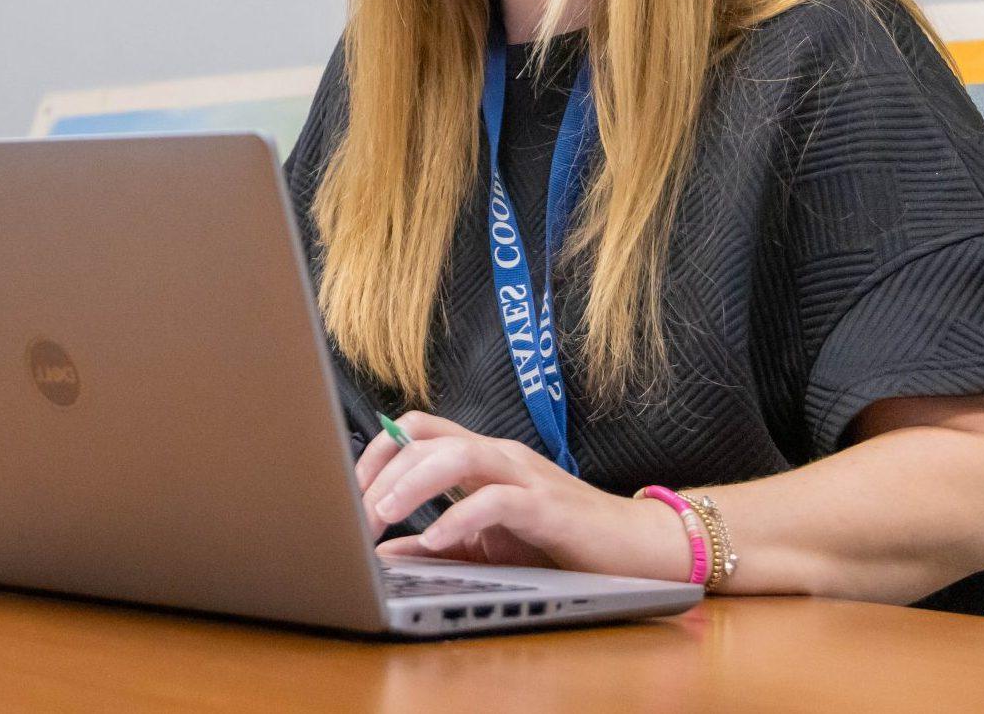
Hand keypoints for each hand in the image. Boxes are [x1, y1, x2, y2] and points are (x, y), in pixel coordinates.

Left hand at [356, 410, 691, 580]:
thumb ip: (440, 542)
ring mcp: (524, 475)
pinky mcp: (546, 506)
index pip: (416, 431)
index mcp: (481, 457)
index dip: (376, 454)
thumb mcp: (487, 544)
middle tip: (357, 515)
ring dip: (411, 483)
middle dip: (382, 473)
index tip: (348, 494)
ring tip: (383, 516)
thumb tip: (386, 552)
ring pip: (457, 454)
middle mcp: (499, 455)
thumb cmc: (560, 542)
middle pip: (426, 438)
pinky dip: (458, 518)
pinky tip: (434, 539)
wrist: (634, 547)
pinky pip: (496, 500)